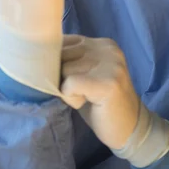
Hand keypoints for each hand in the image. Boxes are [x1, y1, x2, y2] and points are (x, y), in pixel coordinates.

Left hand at [60, 34, 140, 149]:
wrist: (130, 128)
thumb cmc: (101, 104)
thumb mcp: (87, 74)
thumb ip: (72, 60)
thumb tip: (39, 56)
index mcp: (103, 44)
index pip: (64, 41)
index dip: (56, 61)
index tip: (66, 78)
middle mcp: (108, 49)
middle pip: (62, 54)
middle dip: (61, 75)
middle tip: (78, 92)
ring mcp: (110, 64)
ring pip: (64, 69)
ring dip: (66, 89)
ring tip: (85, 98)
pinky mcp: (107, 82)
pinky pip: (69, 84)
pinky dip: (70, 97)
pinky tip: (84, 103)